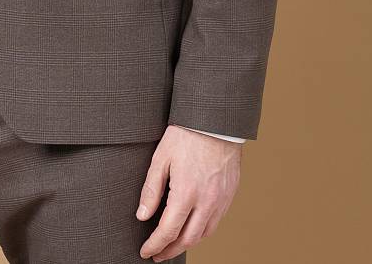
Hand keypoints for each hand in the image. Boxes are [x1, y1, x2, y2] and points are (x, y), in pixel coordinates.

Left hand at [136, 124, 241, 260]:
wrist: (215, 121)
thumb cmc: (185, 135)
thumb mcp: (160, 158)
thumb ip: (151, 190)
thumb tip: (142, 215)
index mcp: (186, 193)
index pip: (168, 231)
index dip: (155, 245)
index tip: (145, 252)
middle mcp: (206, 201)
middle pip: (187, 239)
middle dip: (170, 251)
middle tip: (157, 255)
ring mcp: (221, 200)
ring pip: (204, 234)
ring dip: (187, 243)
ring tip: (173, 245)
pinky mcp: (229, 194)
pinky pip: (216, 221)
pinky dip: (202, 231)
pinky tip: (192, 228)